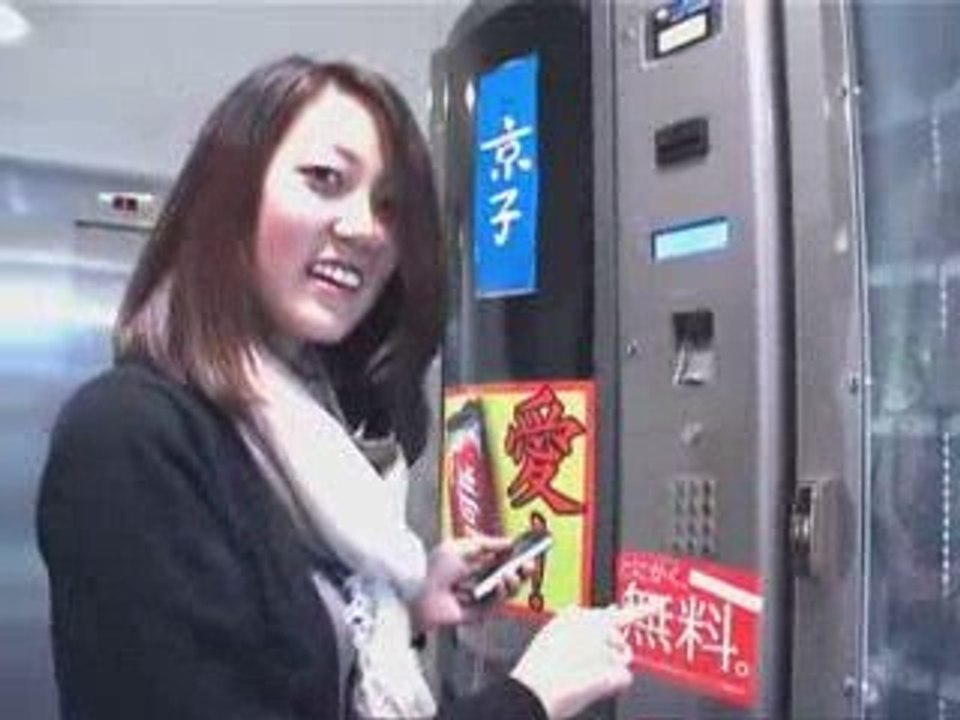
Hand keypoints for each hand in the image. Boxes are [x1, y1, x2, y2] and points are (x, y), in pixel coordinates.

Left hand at [412, 535, 532, 631]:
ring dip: (513, 582)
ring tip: (514, 573)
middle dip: (520, 570)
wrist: (417, 593)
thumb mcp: (462, 546)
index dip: (513, 554)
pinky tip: (502, 583)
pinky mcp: (476, 615)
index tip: (527, 549)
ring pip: (504, 592)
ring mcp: (476, 598)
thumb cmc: (432, 568)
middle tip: (530, 564)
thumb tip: (508, 542)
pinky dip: (501, 594)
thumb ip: (487, 544)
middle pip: (505, 575)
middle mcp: (474, 580)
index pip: (498, 558)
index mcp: (469, 561)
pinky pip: (496, 605)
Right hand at [510, 605, 633, 719]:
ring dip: (609, 668)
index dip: (641, 609)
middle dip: (612, 650)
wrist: (536, 689)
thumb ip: (572, 619)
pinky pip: (625, 678)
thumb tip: (586, 612)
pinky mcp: (617, 668)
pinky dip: (613, 685)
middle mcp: (598, 627)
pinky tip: (593, 686)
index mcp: (581, 615)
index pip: (616, 611)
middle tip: (592, 665)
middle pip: (620, 639)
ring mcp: (610, 647)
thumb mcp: (549, 632)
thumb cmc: (538, 667)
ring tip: (584, 676)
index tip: (659, 604)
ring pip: (622, 659)